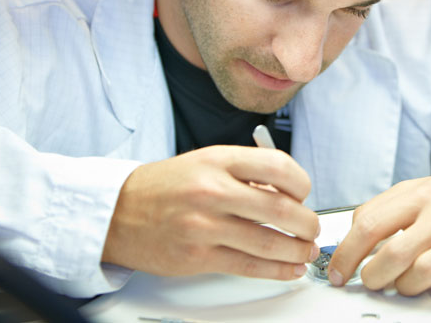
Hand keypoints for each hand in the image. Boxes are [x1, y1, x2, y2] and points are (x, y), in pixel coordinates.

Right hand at [102, 145, 319, 279]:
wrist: (119, 211)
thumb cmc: (165, 186)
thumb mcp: (205, 162)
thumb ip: (245, 174)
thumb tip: (287, 194)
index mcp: (218, 160)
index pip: (278, 166)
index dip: (301, 182)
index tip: (304, 193)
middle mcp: (212, 190)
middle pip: (280, 208)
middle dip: (307, 223)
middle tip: (312, 228)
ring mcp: (204, 226)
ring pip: (269, 242)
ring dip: (297, 250)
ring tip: (305, 250)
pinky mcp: (197, 257)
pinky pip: (248, 266)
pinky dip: (277, 270)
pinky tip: (289, 269)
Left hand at [328, 164, 430, 296]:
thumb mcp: (420, 188)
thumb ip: (386, 209)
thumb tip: (353, 237)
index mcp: (418, 195)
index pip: (369, 225)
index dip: (347, 254)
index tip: (339, 270)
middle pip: (392, 256)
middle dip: (373, 277)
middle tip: (371, 282)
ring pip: (421, 275)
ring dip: (405, 286)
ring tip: (405, 282)